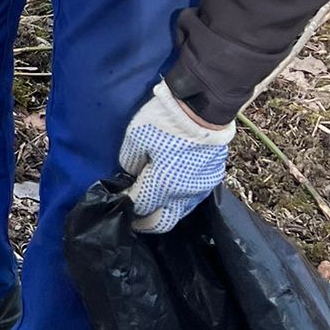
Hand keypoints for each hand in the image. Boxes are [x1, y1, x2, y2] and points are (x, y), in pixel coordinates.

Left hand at [117, 80, 234, 234]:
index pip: (139, 206)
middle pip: (161, 223)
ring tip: (151, 202)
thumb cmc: (166, 120)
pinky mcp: (213, 180)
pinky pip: (192, 199)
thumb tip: (132, 174)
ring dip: (163, 211)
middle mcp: (184, 194)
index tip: (117, 201)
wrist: (204, 105)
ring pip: (179, 213)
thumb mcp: (136, 136)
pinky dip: (179, 199)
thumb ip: (130, 161)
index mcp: (162, 185)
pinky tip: (170, 190)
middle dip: (144, 222)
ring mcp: (201, 189)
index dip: (126, 205)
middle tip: (133, 215)